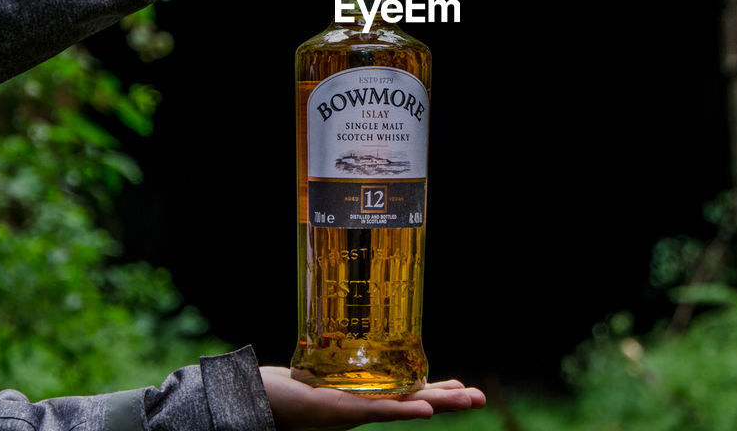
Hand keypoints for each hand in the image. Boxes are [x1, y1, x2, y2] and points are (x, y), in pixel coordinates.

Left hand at [259, 367, 486, 429]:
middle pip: (415, 402)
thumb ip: (338, 356)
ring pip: (404, 406)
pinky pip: (376, 410)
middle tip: (481, 397)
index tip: (466, 386)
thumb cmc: (285, 386)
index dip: (438, 390)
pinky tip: (424, 410)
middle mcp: (364, 405)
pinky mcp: (339, 411)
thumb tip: (349, 326)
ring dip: (437, 404)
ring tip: (466, 400)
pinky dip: (402, 409)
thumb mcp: (319, 369)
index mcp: (366, 395)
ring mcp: (354, 410)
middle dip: (449, 400)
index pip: (409, 392)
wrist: (256, 401)